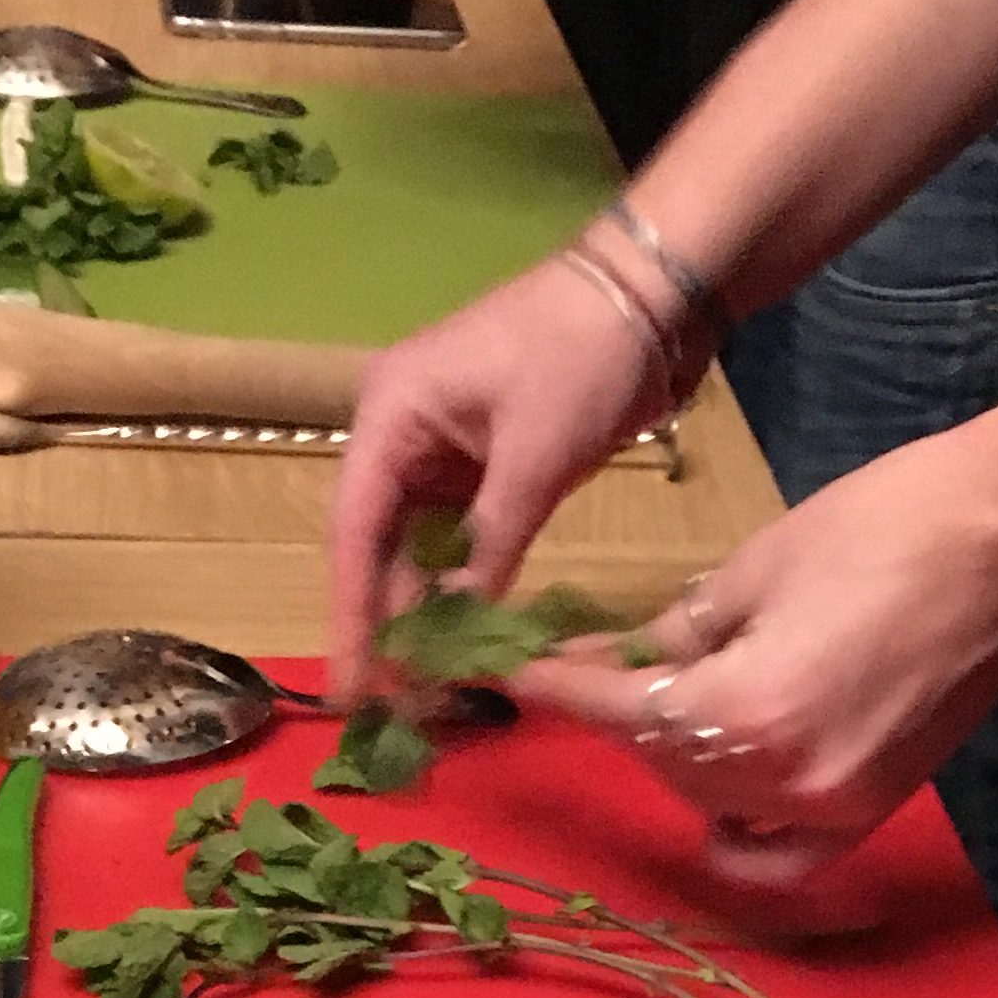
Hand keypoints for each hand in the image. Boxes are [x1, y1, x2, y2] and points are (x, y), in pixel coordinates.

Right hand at [327, 260, 658, 692]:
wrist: (648, 292)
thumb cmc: (583, 352)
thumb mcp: (535, 457)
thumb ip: (491, 545)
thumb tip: (463, 628)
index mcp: (391, 414)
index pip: (354, 531)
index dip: (350, 612)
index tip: (349, 684)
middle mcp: (402, 433)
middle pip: (378, 546)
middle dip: (387, 625)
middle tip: (392, 706)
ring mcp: (443, 449)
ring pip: (417, 547)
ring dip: (424, 612)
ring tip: (427, 687)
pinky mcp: (485, 465)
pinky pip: (458, 538)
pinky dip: (462, 586)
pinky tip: (466, 639)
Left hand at [515, 402, 997, 894]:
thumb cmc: (886, 525)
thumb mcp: (754, 569)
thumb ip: (675, 634)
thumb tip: (614, 663)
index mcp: (745, 711)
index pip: (623, 713)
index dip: (562, 691)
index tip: (511, 671)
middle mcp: (783, 782)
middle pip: (666, 764)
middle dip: (627, 715)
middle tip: (600, 666)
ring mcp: (831, 808)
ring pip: (715, 804)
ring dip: (680, 758)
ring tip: (675, 697)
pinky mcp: (870, 812)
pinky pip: (780, 854)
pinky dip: (740, 836)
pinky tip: (722, 794)